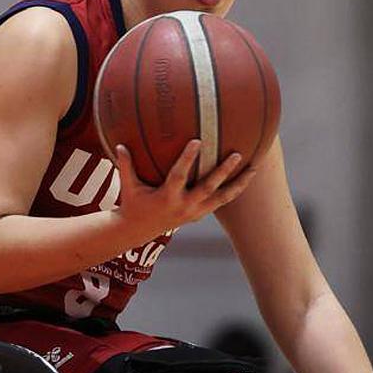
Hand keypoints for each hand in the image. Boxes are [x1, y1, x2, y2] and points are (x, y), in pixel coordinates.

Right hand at [112, 139, 258, 236]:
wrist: (137, 231)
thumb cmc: (131, 204)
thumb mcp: (127, 186)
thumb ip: (125, 165)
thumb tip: (118, 144)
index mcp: (167, 197)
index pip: (180, 175)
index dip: (188, 159)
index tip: (198, 141)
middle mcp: (184, 206)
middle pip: (209, 187)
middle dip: (223, 171)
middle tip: (237, 154)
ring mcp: (194, 212)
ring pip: (222, 198)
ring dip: (239, 184)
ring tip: (254, 169)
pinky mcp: (198, 214)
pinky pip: (220, 202)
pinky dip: (232, 191)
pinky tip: (245, 178)